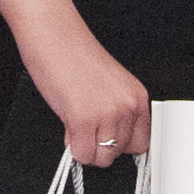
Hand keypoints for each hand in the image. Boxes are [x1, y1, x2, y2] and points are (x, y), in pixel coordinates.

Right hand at [21, 18, 151, 166]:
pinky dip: (71, 147)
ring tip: (75, 121)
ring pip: (100, 159)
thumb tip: (108, 142)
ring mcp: (107, 114)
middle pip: (118, 154)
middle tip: (85, 125)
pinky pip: (81, 154)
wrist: (53, 34)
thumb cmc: (74, 54)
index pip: (140, 143)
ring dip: (85, 146)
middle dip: (98, 145)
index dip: (118, 144)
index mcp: (137, 97)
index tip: (105, 140)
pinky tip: (68, 123)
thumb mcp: (109, 86)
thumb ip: (116, 113)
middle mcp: (127, 106)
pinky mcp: (83, 120)